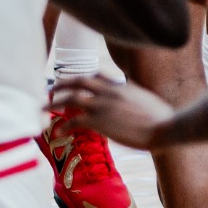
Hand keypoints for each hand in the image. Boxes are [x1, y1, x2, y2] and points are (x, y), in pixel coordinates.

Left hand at [52, 71, 177, 147]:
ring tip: (42, 109)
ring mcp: (103, 105)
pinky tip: (58, 133)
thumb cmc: (161, 117)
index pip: (96, 75)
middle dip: (62, 84)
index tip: (73, 82)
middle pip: (78, 81)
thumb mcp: (144, 98)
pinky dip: (64, 126)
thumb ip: (133, 94)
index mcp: (120, 85)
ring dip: (55, 102)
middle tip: (50, 90)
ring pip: (71, 99)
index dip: (82, 78)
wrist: (164, 127)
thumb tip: (131, 93)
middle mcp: (108, 91)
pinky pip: (75, 121)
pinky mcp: (100, 121)